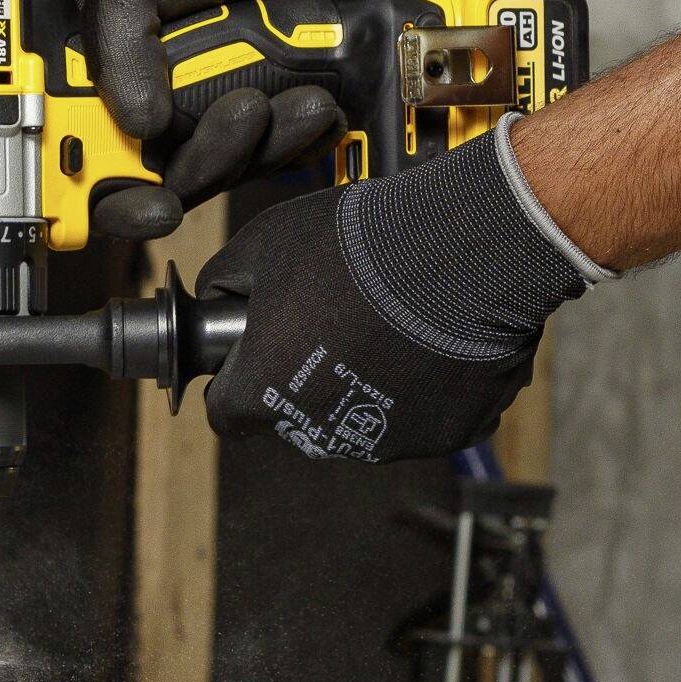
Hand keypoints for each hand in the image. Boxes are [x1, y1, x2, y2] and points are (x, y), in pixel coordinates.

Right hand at [78, 0, 386, 240]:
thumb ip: (117, 43)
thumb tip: (141, 122)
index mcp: (96, 100)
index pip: (89, 180)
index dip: (120, 206)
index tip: (158, 205)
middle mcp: (145, 130)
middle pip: (170, 189)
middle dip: (213, 163)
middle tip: (247, 109)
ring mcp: (202, 136)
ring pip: (229, 177)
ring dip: (268, 144)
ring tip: (301, 95)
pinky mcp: (256, 136)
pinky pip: (277, 163)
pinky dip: (302, 142)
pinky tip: (319, 109)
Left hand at [196, 117, 611, 462]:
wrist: (464, 247)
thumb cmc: (359, 241)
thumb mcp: (264, 240)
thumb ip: (225, 279)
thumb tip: (216, 299)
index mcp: (264, 392)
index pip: (227, 413)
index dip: (236, 379)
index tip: (255, 351)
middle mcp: (320, 431)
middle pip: (296, 420)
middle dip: (303, 382)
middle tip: (331, 325)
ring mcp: (387, 441)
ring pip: (359, 424)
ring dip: (362, 389)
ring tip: (386, 329)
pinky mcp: (445, 436)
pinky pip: (422, 421)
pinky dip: (422, 392)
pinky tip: (430, 344)